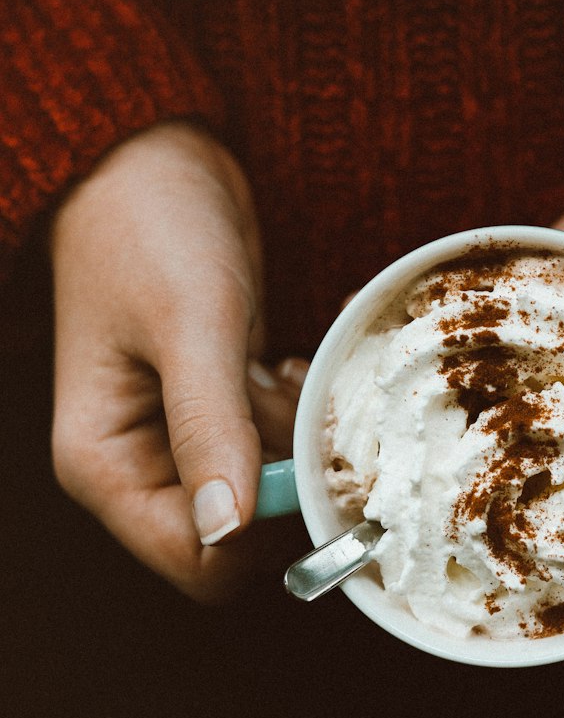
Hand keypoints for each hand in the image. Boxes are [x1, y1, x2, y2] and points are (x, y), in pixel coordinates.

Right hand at [49, 121, 306, 599]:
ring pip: (266, 493)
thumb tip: (227, 528)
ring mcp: (181, 442)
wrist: (157, 154)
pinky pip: (275, 449)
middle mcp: (140, 468)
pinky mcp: (219, 414)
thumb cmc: (151, 226)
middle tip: (295, 408)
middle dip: (283, 483)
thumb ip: (208, 427)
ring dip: (294, 443)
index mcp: (105, 466)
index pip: (195, 563)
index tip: (304, 470)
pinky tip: (284, 362)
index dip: (262, 536)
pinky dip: (296, 416)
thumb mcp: (190, 324)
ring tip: (281, 369)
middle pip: (239, 540)